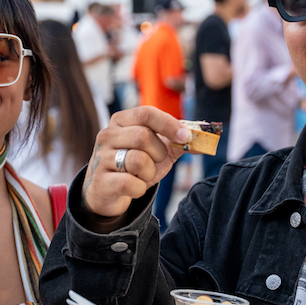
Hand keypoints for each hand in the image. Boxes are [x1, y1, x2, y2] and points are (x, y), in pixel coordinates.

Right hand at [82, 106, 189, 220]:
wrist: (109, 191)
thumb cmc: (136, 165)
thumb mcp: (158, 150)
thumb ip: (179, 142)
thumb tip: (204, 137)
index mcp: (121, 120)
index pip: (146, 113)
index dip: (169, 124)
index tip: (185, 137)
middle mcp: (107, 135)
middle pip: (143, 136)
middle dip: (159, 153)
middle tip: (156, 162)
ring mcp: (102, 157)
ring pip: (138, 160)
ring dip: (150, 173)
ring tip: (143, 175)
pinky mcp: (101, 181)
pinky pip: (130, 183)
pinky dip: (140, 188)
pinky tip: (135, 188)